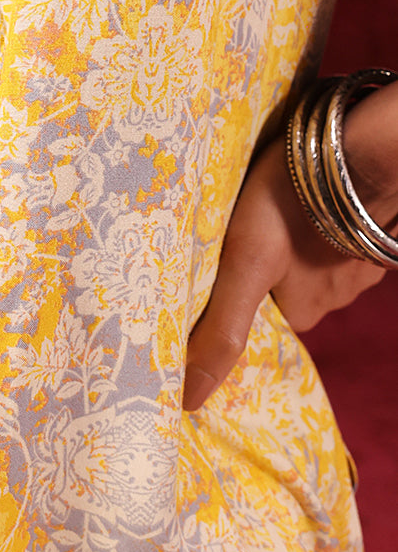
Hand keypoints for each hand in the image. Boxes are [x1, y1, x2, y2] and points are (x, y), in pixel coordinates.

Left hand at [183, 81, 397, 410]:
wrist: (355, 151)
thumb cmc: (292, 204)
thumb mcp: (244, 264)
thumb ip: (222, 329)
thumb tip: (191, 400)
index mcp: (303, 311)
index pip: (256, 316)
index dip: (231, 296)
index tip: (211, 274)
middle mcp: (333, 295)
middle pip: (281, 286)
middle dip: (257, 264)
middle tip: (226, 231)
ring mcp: (352, 258)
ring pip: (305, 256)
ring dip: (284, 236)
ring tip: (259, 207)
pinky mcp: (360, 222)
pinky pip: (327, 227)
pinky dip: (310, 216)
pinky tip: (293, 194)